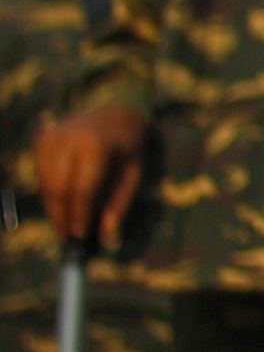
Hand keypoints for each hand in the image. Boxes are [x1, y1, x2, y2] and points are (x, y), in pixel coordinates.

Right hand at [30, 104, 143, 249]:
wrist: (116, 114)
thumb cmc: (128, 148)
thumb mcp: (134, 174)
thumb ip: (120, 203)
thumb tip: (106, 234)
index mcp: (96, 147)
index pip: (81, 189)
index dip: (79, 214)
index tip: (80, 235)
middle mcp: (69, 140)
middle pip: (57, 188)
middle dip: (60, 216)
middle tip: (65, 237)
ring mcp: (52, 137)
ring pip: (44, 183)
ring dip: (51, 208)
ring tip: (62, 226)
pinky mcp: (42, 139)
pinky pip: (40, 173)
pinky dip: (48, 193)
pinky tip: (59, 205)